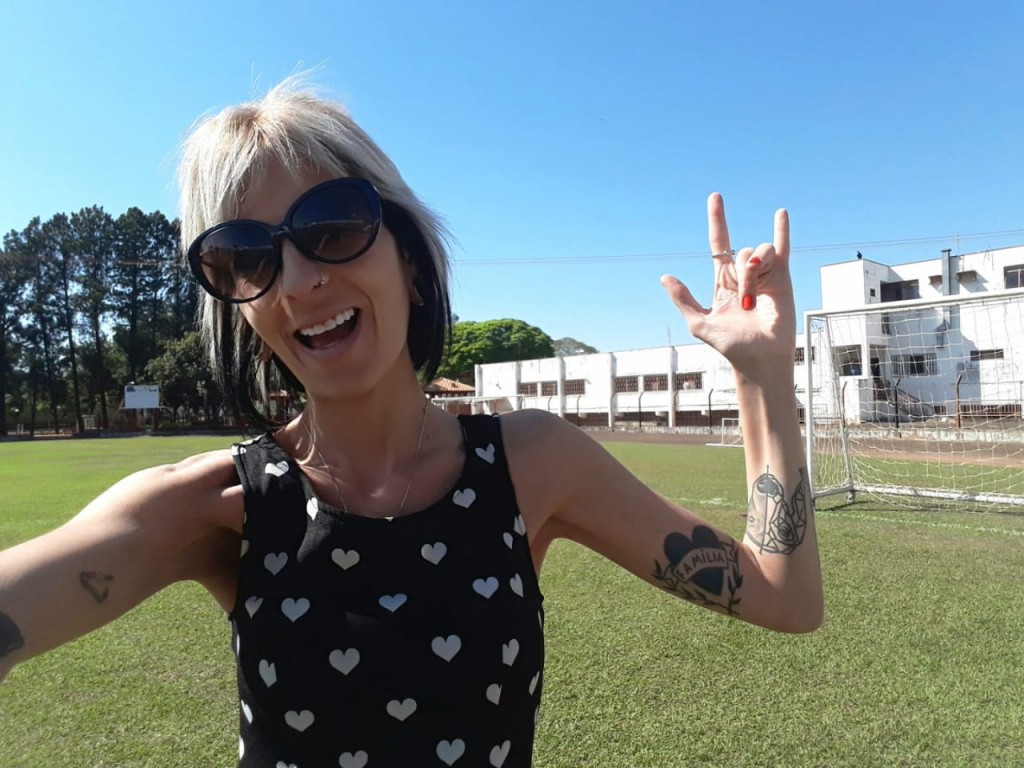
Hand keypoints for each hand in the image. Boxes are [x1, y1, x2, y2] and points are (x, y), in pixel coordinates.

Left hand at [661, 193, 795, 374]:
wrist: (760, 359)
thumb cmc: (731, 346)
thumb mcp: (699, 323)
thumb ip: (683, 299)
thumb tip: (665, 276)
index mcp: (723, 282)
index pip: (720, 244)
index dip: (718, 221)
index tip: (715, 197)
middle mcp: (744, 275)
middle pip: (741, 251)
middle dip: (743, 273)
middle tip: (745, 303)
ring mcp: (765, 275)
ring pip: (759, 252)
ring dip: (756, 271)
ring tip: (757, 299)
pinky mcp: (783, 278)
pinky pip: (782, 249)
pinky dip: (782, 231)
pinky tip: (781, 214)